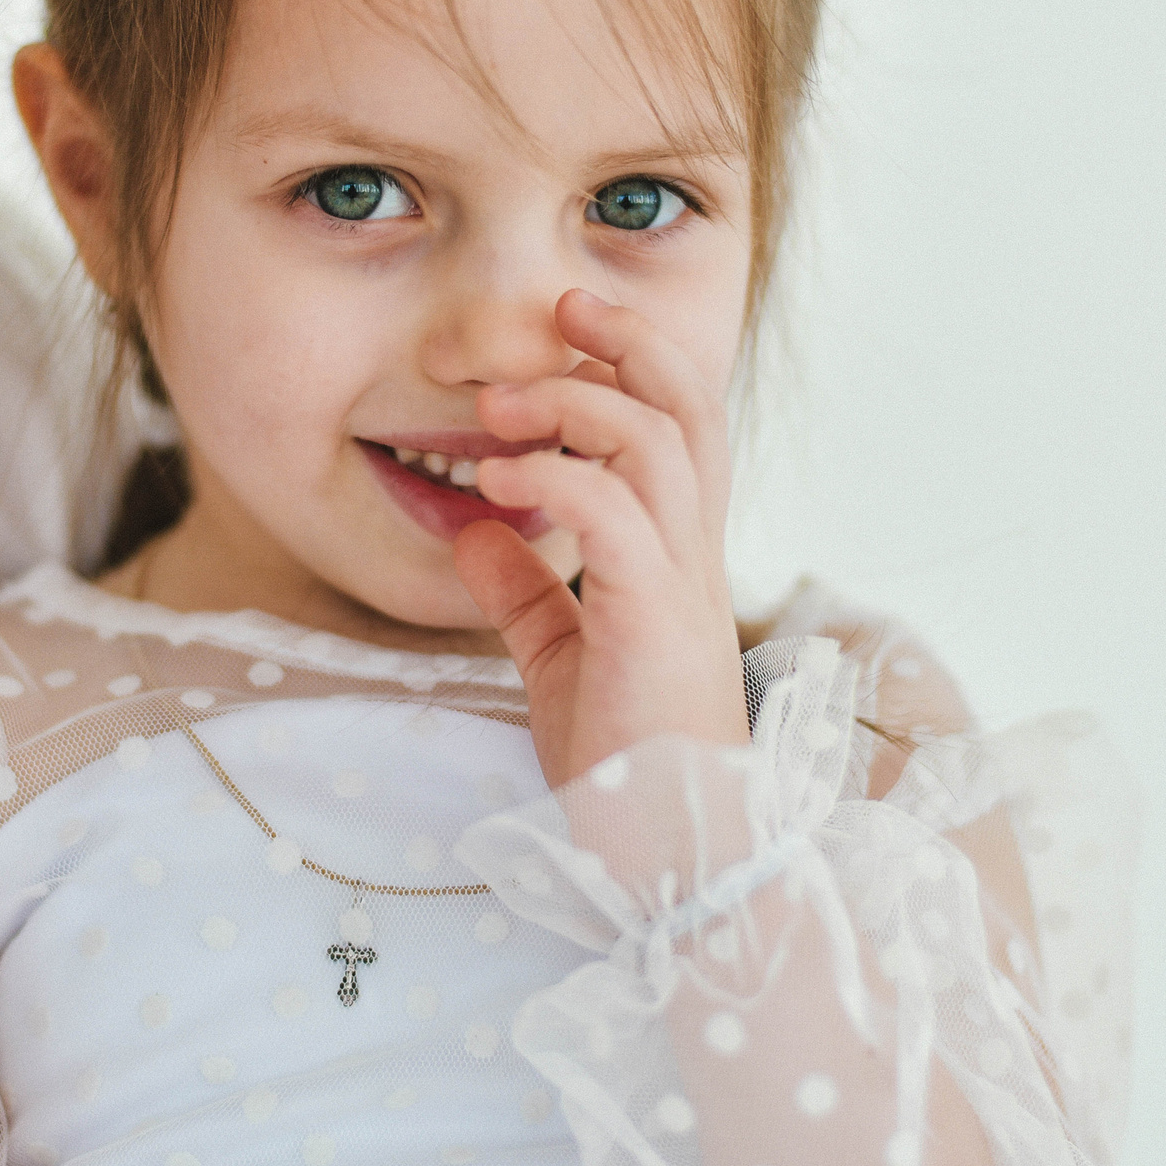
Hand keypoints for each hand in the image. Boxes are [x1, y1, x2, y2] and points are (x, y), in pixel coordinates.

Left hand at [451, 291, 747, 789]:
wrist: (671, 858)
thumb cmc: (626, 766)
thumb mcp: (561, 660)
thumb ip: (525, 591)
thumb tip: (471, 526)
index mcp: (678, 558)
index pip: (682, 426)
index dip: (637, 360)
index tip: (572, 319)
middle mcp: (695, 557)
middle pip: (692, 408)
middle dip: (630, 341)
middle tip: (562, 306)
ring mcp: (682, 587)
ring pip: (659, 446)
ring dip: (574, 404)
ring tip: (496, 406)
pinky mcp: (654, 625)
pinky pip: (619, 520)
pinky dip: (556, 482)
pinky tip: (495, 485)